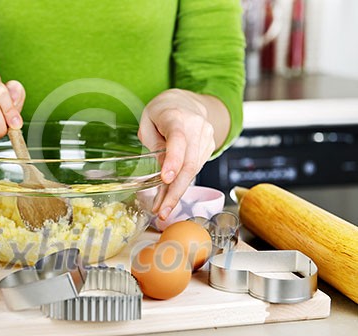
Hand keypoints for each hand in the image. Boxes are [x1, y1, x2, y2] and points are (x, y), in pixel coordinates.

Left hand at [138, 89, 215, 220]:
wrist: (187, 102)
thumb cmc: (162, 112)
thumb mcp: (148, 122)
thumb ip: (154, 145)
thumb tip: (163, 172)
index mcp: (176, 117)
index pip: (177, 139)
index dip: (173, 160)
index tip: (165, 178)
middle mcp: (196, 127)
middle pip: (189, 163)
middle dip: (175, 191)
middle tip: (163, 210)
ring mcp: (206, 138)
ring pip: (193, 171)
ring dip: (177, 192)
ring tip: (162, 208)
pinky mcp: (209, 148)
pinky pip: (195, 169)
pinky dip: (182, 184)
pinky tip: (170, 195)